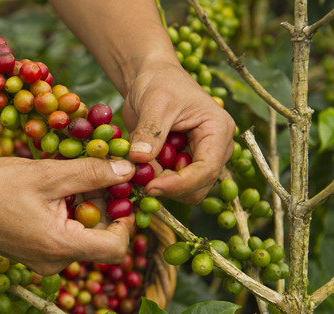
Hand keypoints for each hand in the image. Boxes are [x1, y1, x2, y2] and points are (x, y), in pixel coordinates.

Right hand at [0, 156, 136, 275]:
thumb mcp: (48, 173)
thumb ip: (92, 172)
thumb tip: (129, 170)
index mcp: (60, 246)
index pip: (116, 248)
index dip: (126, 222)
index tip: (121, 194)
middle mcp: (53, 263)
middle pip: (99, 242)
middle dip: (102, 208)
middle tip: (91, 177)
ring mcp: (40, 263)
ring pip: (80, 239)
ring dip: (82, 210)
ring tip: (64, 182)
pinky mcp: (30, 256)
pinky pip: (61, 240)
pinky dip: (64, 218)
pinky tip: (48, 195)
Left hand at [123, 60, 235, 203]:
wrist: (152, 78)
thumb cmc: (159, 83)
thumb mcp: (154, 102)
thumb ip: (149, 130)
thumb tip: (140, 159)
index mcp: (218, 130)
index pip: (207, 169)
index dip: (179, 184)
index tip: (150, 187)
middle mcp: (215, 149)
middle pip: (198, 186)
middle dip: (168, 186)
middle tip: (138, 175)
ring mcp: (199, 158)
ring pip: (184, 190)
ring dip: (159, 184)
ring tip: (138, 163)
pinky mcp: (183, 164)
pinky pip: (170, 183)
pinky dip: (153, 180)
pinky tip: (139, 163)